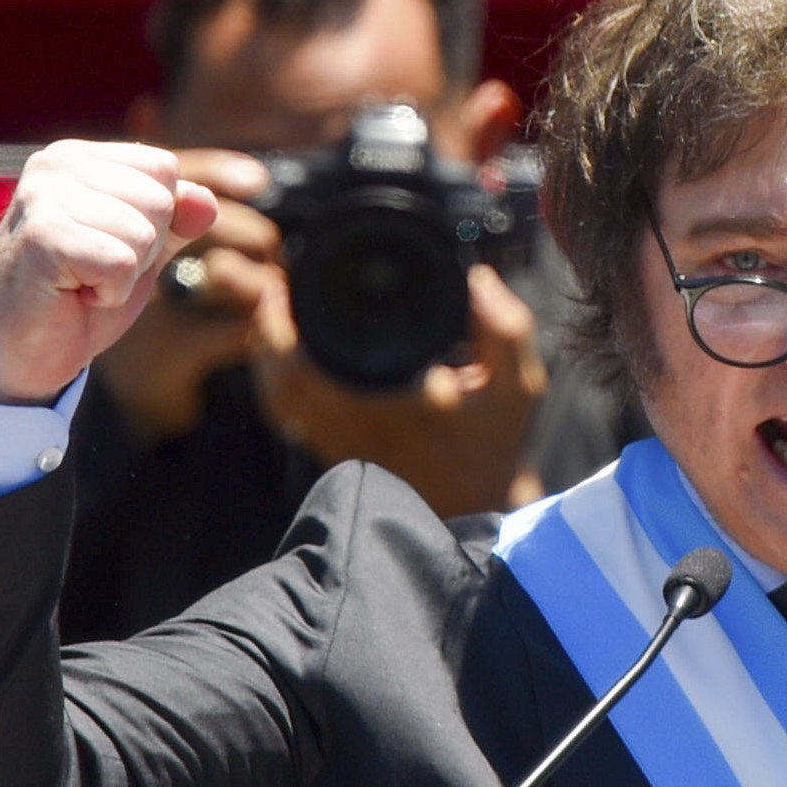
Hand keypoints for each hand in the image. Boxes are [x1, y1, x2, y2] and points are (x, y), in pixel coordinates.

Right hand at [0, 141, 218, 404]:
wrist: (18, 352)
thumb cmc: (77, 296)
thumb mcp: (141, 252)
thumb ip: (177, 221)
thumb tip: (207, 201)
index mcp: (78, 157)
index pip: (164, 169)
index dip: (157, 222)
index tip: (110, 247)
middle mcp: (55, 164)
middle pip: (160, 200)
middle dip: (144, 250)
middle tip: (94, 271)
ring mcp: (43, 197)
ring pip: (145, 233)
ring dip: (125, 276)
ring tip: (81, 282)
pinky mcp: (41, 237)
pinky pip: (123, 262)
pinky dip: (110, 292)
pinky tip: (73, 294)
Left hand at [251, 264, 548, 515]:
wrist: (480, 506)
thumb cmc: (495, 442)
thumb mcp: (519, 385)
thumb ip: (506, 330)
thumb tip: (480, 280)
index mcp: (407, 401)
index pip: (331, 358)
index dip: (293, 321)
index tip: (289, 283)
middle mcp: (365, 424)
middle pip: (288, 377)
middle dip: (268, 330)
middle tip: (272, 290)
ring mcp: (344, 443)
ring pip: (281, 397)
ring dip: (267, 355)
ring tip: (272, 314)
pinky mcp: (334, 451)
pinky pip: (287, 415)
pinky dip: (275, 381)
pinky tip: (281, 354)